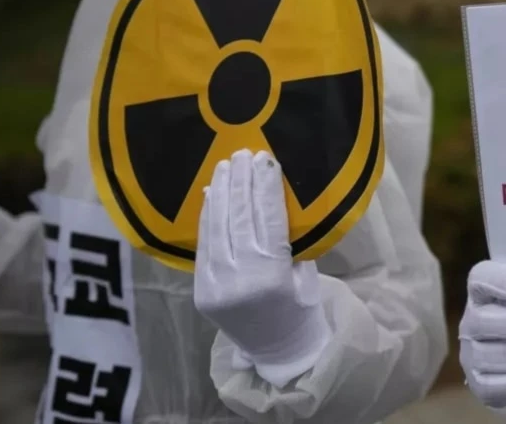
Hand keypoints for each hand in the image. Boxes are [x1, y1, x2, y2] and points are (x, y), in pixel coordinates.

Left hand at [194, 150, 330, 387]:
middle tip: (244, 153)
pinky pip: (203, 245)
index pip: (268, 220)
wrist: (276, 351)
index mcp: (274, 276)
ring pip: (217, 228)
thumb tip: (271, 198)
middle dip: (241, 182)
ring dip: (221, 192)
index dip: (266, 187)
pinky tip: (212, 193)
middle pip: (239, 219)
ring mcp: (215, 285)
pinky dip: (207, 216)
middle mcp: (241, 279)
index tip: (266, 159)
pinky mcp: (200, 289)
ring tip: (226, 165)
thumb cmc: (301, 309)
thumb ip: (288, 241)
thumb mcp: (305, 274)